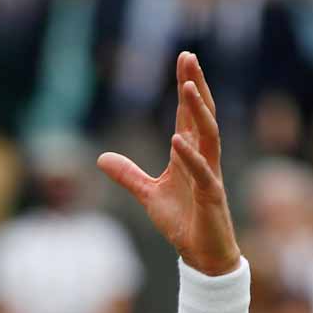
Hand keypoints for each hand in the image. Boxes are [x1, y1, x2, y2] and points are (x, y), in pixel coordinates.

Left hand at [98, 52, 239, 274]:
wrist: (202, 254)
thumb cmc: (183, 221)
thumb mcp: (148, 195)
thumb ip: (128, 175)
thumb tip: (101, 158)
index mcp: (190, 154)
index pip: (188, 114)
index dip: (186, 86)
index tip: (184, 59)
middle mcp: (204, 158)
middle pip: (202, 114)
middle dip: (196, 86)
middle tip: (190, 58)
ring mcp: (210, 175)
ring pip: (208, 135)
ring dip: (198, 111)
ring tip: (188, 87)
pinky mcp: (212, 195)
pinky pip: (202, 172)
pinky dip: (189, 156)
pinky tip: (177, 140)